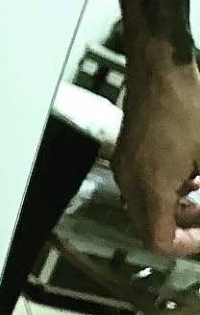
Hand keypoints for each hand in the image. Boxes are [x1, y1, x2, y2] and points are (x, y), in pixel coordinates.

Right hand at [112, 61, 199, 256]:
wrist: (161, 68)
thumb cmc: (188, 106)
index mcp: (150, 186)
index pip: (158, 240)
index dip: (188, 246)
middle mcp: (130, 180)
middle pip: (149, 227)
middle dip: (182, 229)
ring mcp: (125, 164)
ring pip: (145, 207)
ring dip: (174, 210)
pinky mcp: (127, 151)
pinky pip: (141, 185)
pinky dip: (165, 190)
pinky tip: (190, 173)